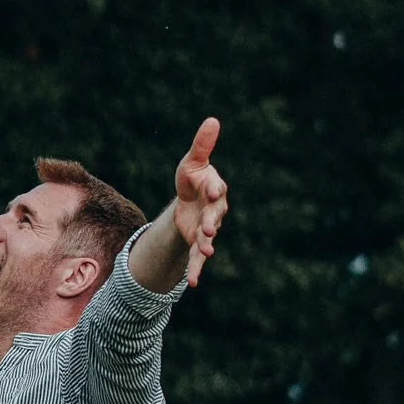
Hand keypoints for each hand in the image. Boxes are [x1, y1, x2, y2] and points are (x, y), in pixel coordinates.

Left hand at [172, 116, 228, 284]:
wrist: (187, 199)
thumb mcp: (192, 161)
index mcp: (214, 190)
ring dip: (207, 247)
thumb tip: (212, 119)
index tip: (212, 189)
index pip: (216, 189)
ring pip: (208, 240)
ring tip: (207, 253)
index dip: (214, 189)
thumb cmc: (192, 177)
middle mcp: (215, 211)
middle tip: (208, 228)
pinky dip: (195, 270)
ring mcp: (207, 229)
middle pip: (214, 217)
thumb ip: (202, 145)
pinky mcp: (197, 243)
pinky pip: (197, 258)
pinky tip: (192, 283)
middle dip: (212, 222)